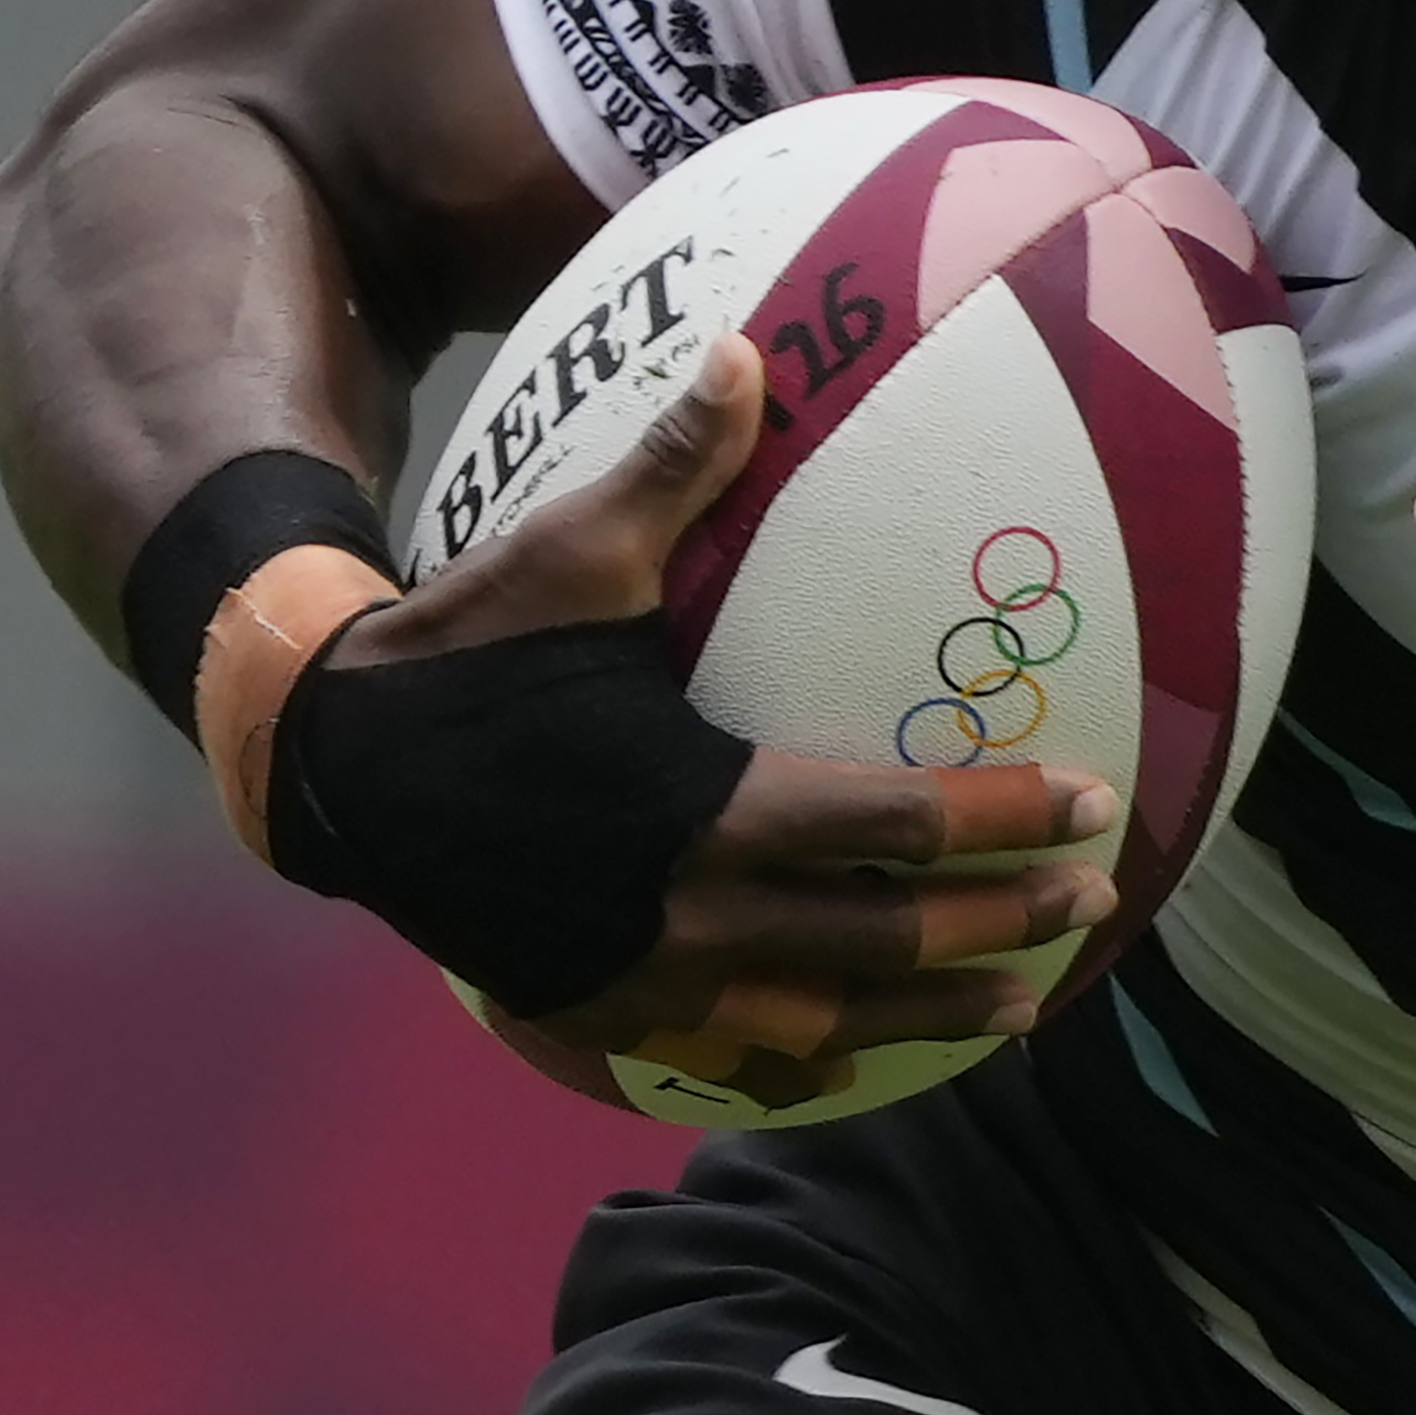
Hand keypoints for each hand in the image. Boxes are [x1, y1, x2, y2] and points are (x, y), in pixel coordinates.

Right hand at [291, 335, 1117, 1108]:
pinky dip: (809, 1062)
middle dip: (999, 926)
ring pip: (823, 1023)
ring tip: (1015, 1007)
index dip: (1001, 819)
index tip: (1093, 801)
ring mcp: (639, 982)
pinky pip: (725, 1058)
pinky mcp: (594, 1012)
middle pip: (883, 942)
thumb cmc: (461, 651)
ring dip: (928, 1013)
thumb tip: (747, 352)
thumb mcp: (570, 551)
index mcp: (701, 809)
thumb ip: (675, 466)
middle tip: (1090, 901)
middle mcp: (684, 916)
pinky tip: (857, 1054)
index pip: (890, 827)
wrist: (322, 765)